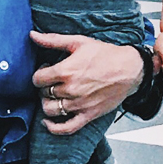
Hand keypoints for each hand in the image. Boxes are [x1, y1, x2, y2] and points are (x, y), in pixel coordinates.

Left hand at [30, 30, 148, 136]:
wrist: (130, 69)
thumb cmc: (106, 55)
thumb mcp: (79, 42)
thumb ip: (53, 40)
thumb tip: (32, 35)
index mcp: (67, 71)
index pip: (38, 79)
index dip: (40, 74)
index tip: (47, 71)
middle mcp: (71, 89)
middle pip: (43, 94)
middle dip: (45, 87)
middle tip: (53, 81)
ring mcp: (79, 104)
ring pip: (50, 110)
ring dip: (48, 103)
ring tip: (54, 96)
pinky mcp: (88, 115)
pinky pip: (66, 128)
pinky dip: (54, 128)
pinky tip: (48, 122)